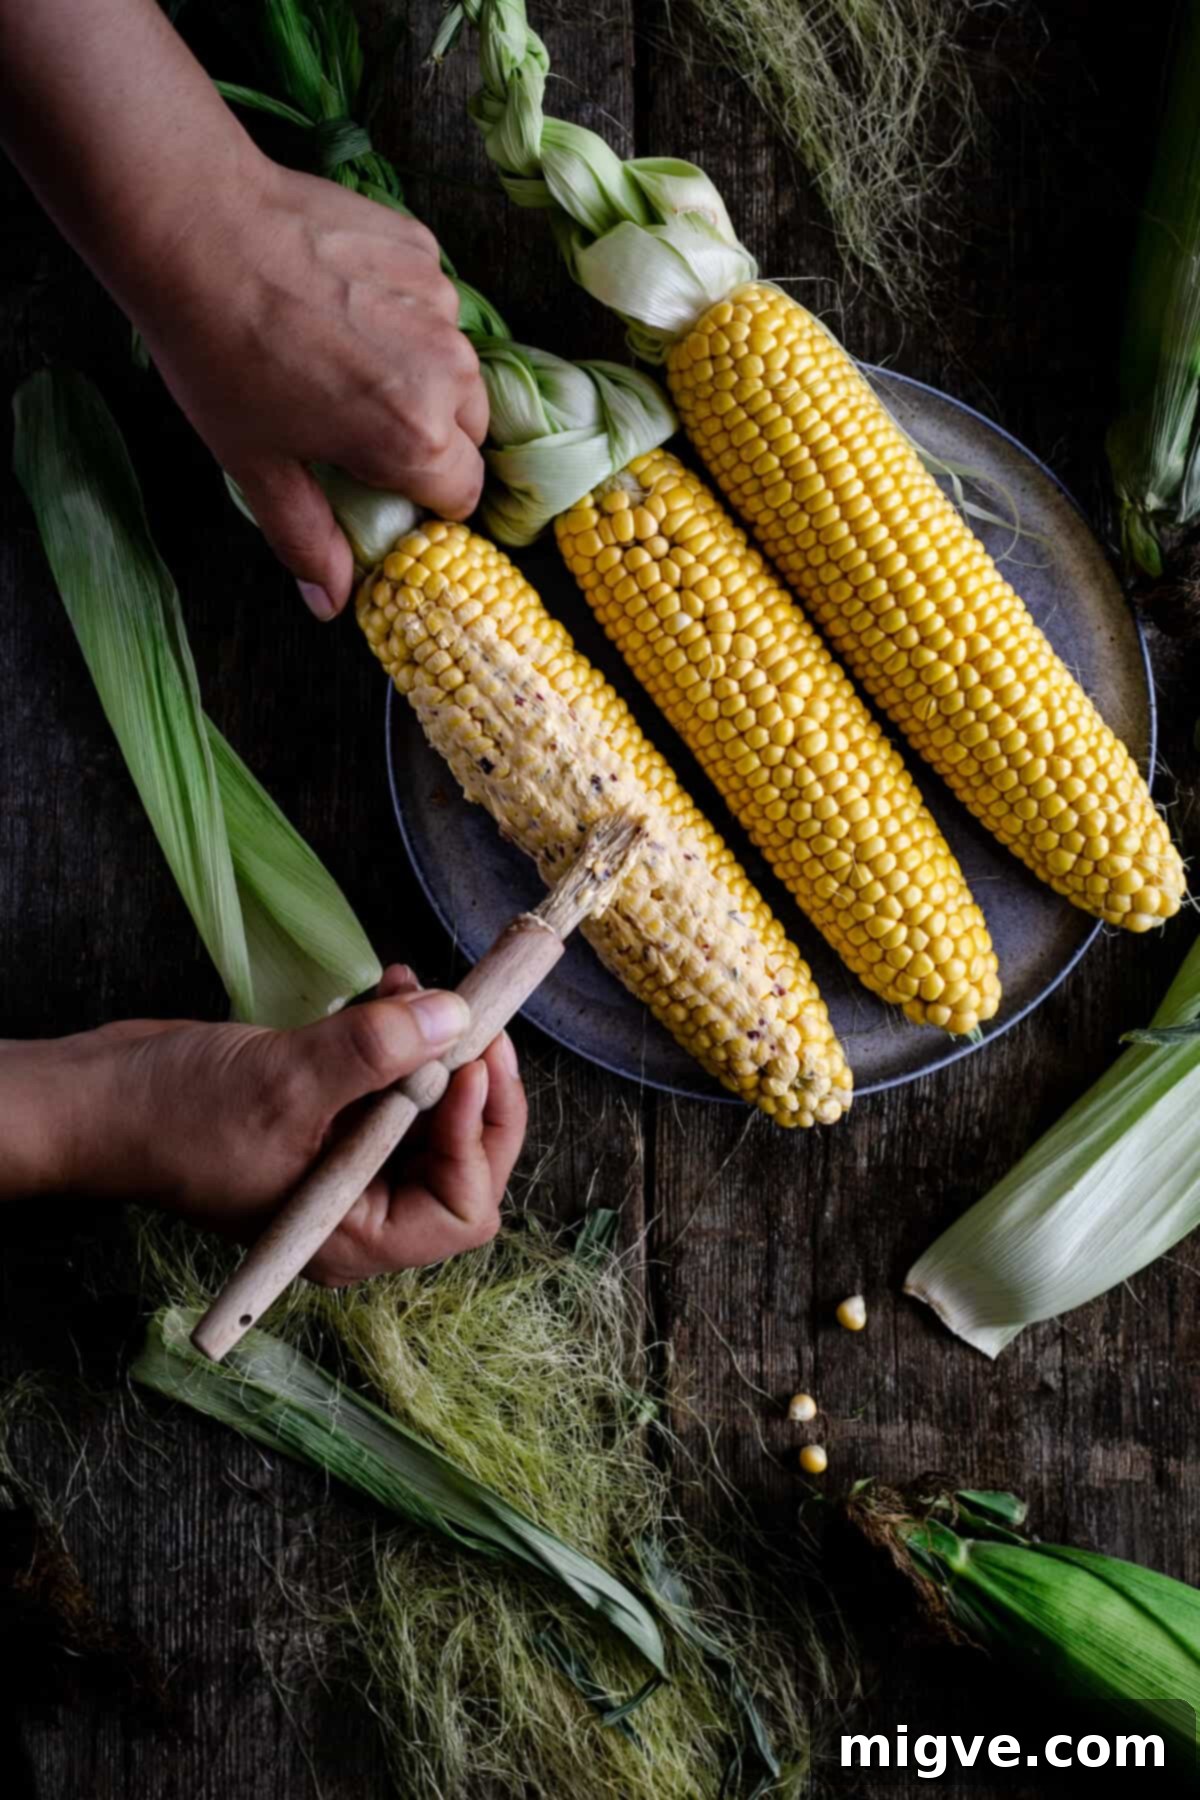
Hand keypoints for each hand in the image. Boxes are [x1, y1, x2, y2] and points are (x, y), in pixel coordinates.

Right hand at [0, 966, 525, 1285]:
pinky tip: (392, 989)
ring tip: (420, 990)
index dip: (482, 1136)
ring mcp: (349, 1158)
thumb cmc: (175, 1117)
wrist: (102, 1095)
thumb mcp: (283, 1081)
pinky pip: (397, 1077)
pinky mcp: (335, 1112)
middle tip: (475, 1017)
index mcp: (355, 1234)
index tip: (474, 1064)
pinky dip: (405, 1032)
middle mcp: (362, 1204)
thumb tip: (455, 1018)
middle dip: (473, 1082)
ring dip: (440, 1045)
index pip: (464, 1208)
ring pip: (436, 1106)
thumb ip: (375, 1053)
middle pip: (464, 1153)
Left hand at [138, 161, 487, 616]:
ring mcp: (439, 302)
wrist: (194, 227)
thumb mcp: (257, 465)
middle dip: (429, 438)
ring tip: (347, 358)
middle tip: (358, 425)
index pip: (462, 495)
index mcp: (415, 438)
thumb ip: (307, 540)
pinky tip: (343, 303)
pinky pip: (431, 304)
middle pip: (469, 430)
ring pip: (453, 365)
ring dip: (419, 374)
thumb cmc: (221, 356)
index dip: (425, 500)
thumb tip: (332, 605)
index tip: (383, 487)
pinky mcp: (423, 250)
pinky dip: (403, 314)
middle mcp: (446, 371)